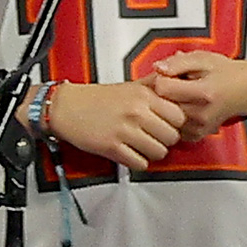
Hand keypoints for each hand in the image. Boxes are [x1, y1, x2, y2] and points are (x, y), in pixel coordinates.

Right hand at [46, 80, 186, 171]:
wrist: (67, 107)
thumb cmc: (99, 98)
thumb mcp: (132, 85)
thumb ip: (156, 85)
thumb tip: (178, 83)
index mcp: (144, 95)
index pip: (179, 116)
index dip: (177, 124)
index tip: (170, 126)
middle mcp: (137, 112)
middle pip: (171, 136)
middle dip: (167, 140)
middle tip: (159, 138)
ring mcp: (124, 130)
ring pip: (158, 152)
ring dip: (154, 153)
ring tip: (146, 147)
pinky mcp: (111, 147)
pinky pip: (139, 163)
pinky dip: (139, 162)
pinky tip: (134, 155)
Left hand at [149, 52, 246, 140]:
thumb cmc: (228, 73)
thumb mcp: (205, 59)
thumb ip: (180, 62)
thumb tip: (158, 67)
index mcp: (203, 92)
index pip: (163, 88)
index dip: (162, 78)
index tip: (169, 74)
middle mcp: (200, 113)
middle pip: (161, 105)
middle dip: (163, 93)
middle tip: (174, 83)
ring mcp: (198, 127)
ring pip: (165, 118)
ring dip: (167, 106)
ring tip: (180, 94)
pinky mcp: (196, 135)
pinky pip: (173, 127)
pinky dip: (174, 118)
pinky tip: (185, 106)